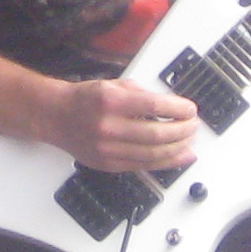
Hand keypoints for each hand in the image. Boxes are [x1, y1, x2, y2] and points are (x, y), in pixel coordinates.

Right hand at [40, 76, 199, 174]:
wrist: (56, 116)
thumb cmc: (85, 99)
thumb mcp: (113, 85)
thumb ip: (141, 95)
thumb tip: (172, 107)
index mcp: (111, 100)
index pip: (155, 106)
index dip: (179, 109)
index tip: (191, 110)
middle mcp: (109, 126)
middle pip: (158, 134)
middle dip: (183, 130)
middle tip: (194, 125)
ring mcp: (108, 149)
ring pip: (154, 154)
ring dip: (179, 148)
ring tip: (190, 141)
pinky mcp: (109, 165)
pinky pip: (144, 166)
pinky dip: (167, 162)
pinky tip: (181, 157)